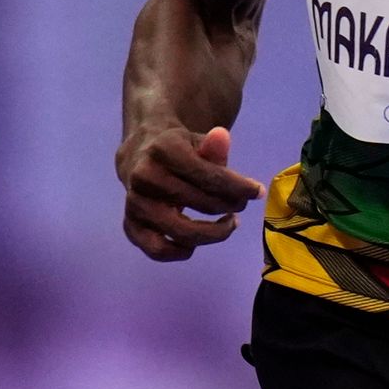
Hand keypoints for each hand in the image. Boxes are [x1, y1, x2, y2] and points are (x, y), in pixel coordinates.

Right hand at [117, 121, 263, 260]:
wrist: (140, 159)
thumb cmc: (177, 152)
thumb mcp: (196, 142)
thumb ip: (213, 145)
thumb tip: (223, 136)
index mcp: (162, 151)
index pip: (210, 177)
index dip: (240, 188)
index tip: (257, 192)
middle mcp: (144, 178)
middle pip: (202, 204)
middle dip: (230, 206)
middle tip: (240, 204)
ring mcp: (135, 205)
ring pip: (184, 233)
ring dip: (215, 234)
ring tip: (229, 224)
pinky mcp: (130, 226)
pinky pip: (159, 251)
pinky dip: (182, 251)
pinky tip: (197, 242)